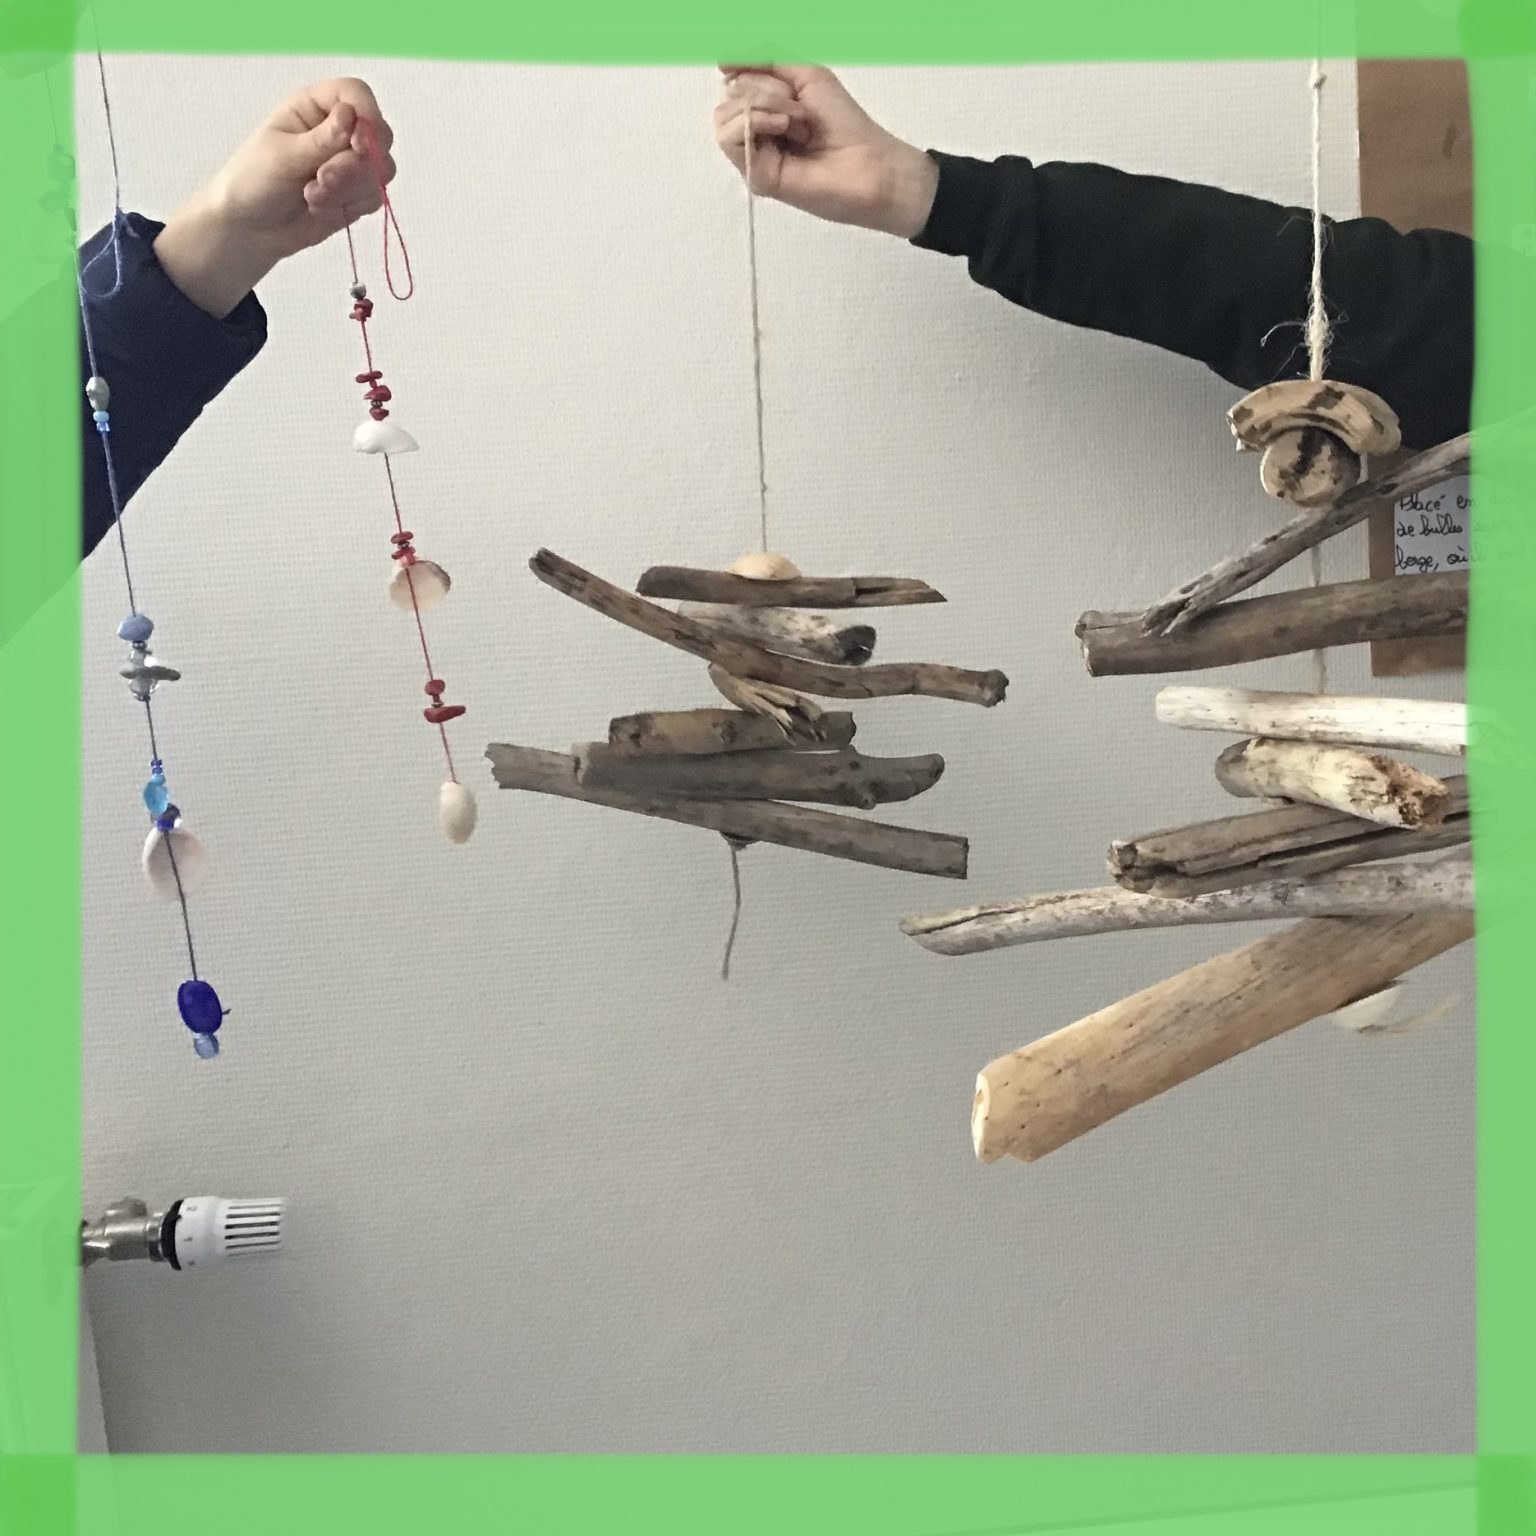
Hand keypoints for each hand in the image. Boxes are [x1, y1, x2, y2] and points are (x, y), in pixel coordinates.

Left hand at [153, 78, 395, 317]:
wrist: (249, 229)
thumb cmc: (254, 181)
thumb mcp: (282, 155)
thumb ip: (321, 139)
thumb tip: (350, 116)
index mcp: (314, 108)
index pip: (356, 94)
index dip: (366, 114)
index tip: (359, 144)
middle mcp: (338, 131)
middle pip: (377, 135)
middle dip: (356, 163)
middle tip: (323, 179)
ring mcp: (350, 164)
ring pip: (379, 171)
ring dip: (348, 188)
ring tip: (312, 197)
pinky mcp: (356, 194)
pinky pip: (374, 197)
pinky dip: (349, 205)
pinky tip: (319, 209)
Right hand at [714, 65, 937, 238]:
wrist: (867, 163)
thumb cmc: (844, 122)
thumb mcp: (805, 75)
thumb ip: (765, 62)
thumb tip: (721, 62)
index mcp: (767, 112)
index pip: (737, 83)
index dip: (760, 75)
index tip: (790, 86)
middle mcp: (758, 135)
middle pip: (730, 98)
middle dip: (766, 92)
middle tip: (800, 113)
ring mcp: (755, 158)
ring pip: (724, 117)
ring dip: (762, 106)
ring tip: (796, 124)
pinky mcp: (755, 177)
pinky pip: (730, 139)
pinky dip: (755, 123)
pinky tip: (784, 129)